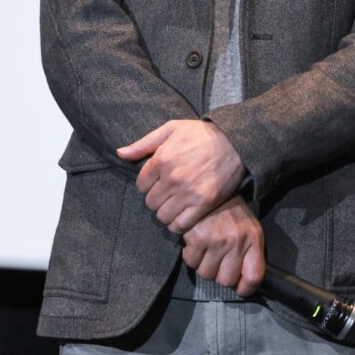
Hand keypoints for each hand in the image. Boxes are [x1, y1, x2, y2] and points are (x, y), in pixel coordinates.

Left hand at [116, 119, 246, 230]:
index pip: (141, 185)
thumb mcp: (171, 129)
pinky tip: (183, 216)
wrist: (235, 142)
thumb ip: (144, 143)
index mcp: (161, 159)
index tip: (158, 182)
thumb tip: (120, 153)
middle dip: (156, 199)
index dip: (148, 184)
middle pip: (150, 202)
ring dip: (166, 213)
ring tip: (175, 205)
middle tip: (167, 195)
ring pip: (163, 216)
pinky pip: (180, 225)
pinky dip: (178, 224)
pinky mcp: (203, 204)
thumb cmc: (201, 133)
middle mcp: (172, 178)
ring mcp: (188, 193)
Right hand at [181, 195, 265, 297]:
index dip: (246, 288)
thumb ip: (250, 253)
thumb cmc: (230, 210)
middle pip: (226, 281)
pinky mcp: (198, 238)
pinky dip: (191, 255)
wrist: (213, 184)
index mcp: (253, 240)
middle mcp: (237, 242)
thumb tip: (242, 282)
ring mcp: (217, 241)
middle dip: (220, 274)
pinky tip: (196, 242)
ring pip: (206, 274)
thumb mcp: (249, 228)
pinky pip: (191, 261)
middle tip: (217, 260)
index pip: (254, 277)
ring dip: (204, 265)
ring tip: (206, 250)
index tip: (240, 288)